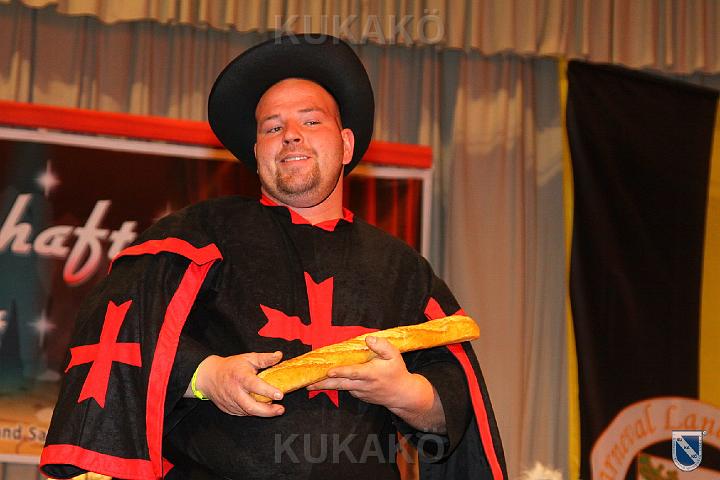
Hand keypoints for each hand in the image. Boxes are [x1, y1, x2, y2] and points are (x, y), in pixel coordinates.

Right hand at [195, 352, 284, 416]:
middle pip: (251, 406)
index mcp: (240, 377)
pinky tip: (261, 408)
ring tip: (274, 409)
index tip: (280, 395)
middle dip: (268, 411)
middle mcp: (235, 392)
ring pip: (248, 412)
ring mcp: (231, 403)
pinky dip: (254, 412)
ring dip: (262, 412)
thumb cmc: (230, 367)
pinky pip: (243, 413)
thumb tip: (279, 355)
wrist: (209, 376)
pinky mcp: (229, 409)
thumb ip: (265, 358)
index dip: (268, 391)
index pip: (255, 385)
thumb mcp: (248, 358)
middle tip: (280, 410)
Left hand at [307, 336, 432, 412]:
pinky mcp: (360, 396)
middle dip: (324, 384)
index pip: (353, 372)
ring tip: (310, 384)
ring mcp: (360, 392)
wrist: (402, 395)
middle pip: (341, 384)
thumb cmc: (397, 372)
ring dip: (326, 386)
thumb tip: (368, 338)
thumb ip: (382, 346)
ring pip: (341, 388)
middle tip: (308, 383)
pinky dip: (336, 386)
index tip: (328, 371)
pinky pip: (346, 389)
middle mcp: (364, 384)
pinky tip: (327, 382)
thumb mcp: (395, 356)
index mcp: (371, 373)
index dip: (341, 372)